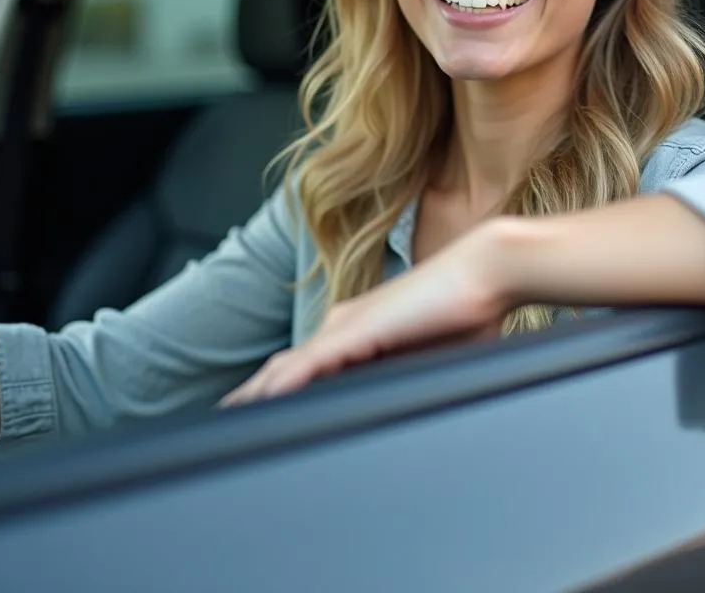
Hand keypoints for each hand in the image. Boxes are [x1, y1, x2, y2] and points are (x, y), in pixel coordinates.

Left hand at [221, 220, 512, 405]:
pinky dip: (282, 387)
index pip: (301, 371)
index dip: (272, 396)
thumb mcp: (429, 361)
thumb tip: (402, 408)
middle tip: (218, 433)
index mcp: (355, 333)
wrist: (486, 270)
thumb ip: (405, 379)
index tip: (252, 422)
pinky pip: (308, 365)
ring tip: (224, 427)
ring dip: (253, 399)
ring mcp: (346, 327)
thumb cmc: (468, 313)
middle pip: (280, 373)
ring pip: (284, 371)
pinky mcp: (358, 331)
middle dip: (249, 403)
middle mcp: (341, 327)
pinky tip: (261, 406)